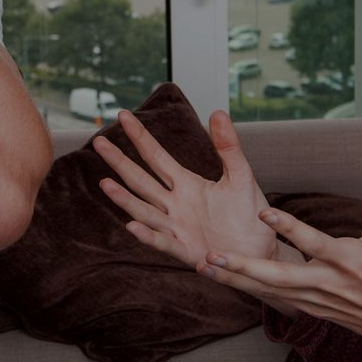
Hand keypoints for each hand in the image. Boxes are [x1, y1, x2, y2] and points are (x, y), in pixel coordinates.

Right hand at [95, 109, 277, 272]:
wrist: (263, 249)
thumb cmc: (249, 214)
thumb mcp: (241, 176)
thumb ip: (228, 147)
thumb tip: (218, 111)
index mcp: (187, 184)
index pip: (156, 156)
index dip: (140, 137)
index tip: (123, 115)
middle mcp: (176, 204)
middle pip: (141, 180)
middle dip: (120, 162)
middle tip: (99, 142)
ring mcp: (178, 228)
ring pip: (145, 211)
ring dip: (125, 199)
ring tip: (105, 183)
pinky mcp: (187, 251)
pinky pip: (164, 242)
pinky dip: (148, 235)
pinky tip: (132, 225)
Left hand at [200, 141, 361, 361]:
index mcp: (351, 261)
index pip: (314, 242)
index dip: (289, 228)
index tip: (263, 212)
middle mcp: (329, 284)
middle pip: (280, 277)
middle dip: (244, 267)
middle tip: (212, 255)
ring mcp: (319, 301)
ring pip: (270, 291)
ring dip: (237, 279)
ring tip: (203, 264)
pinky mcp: (314, 310)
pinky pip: (276, 299)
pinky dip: (250, 289)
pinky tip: (225, 279)